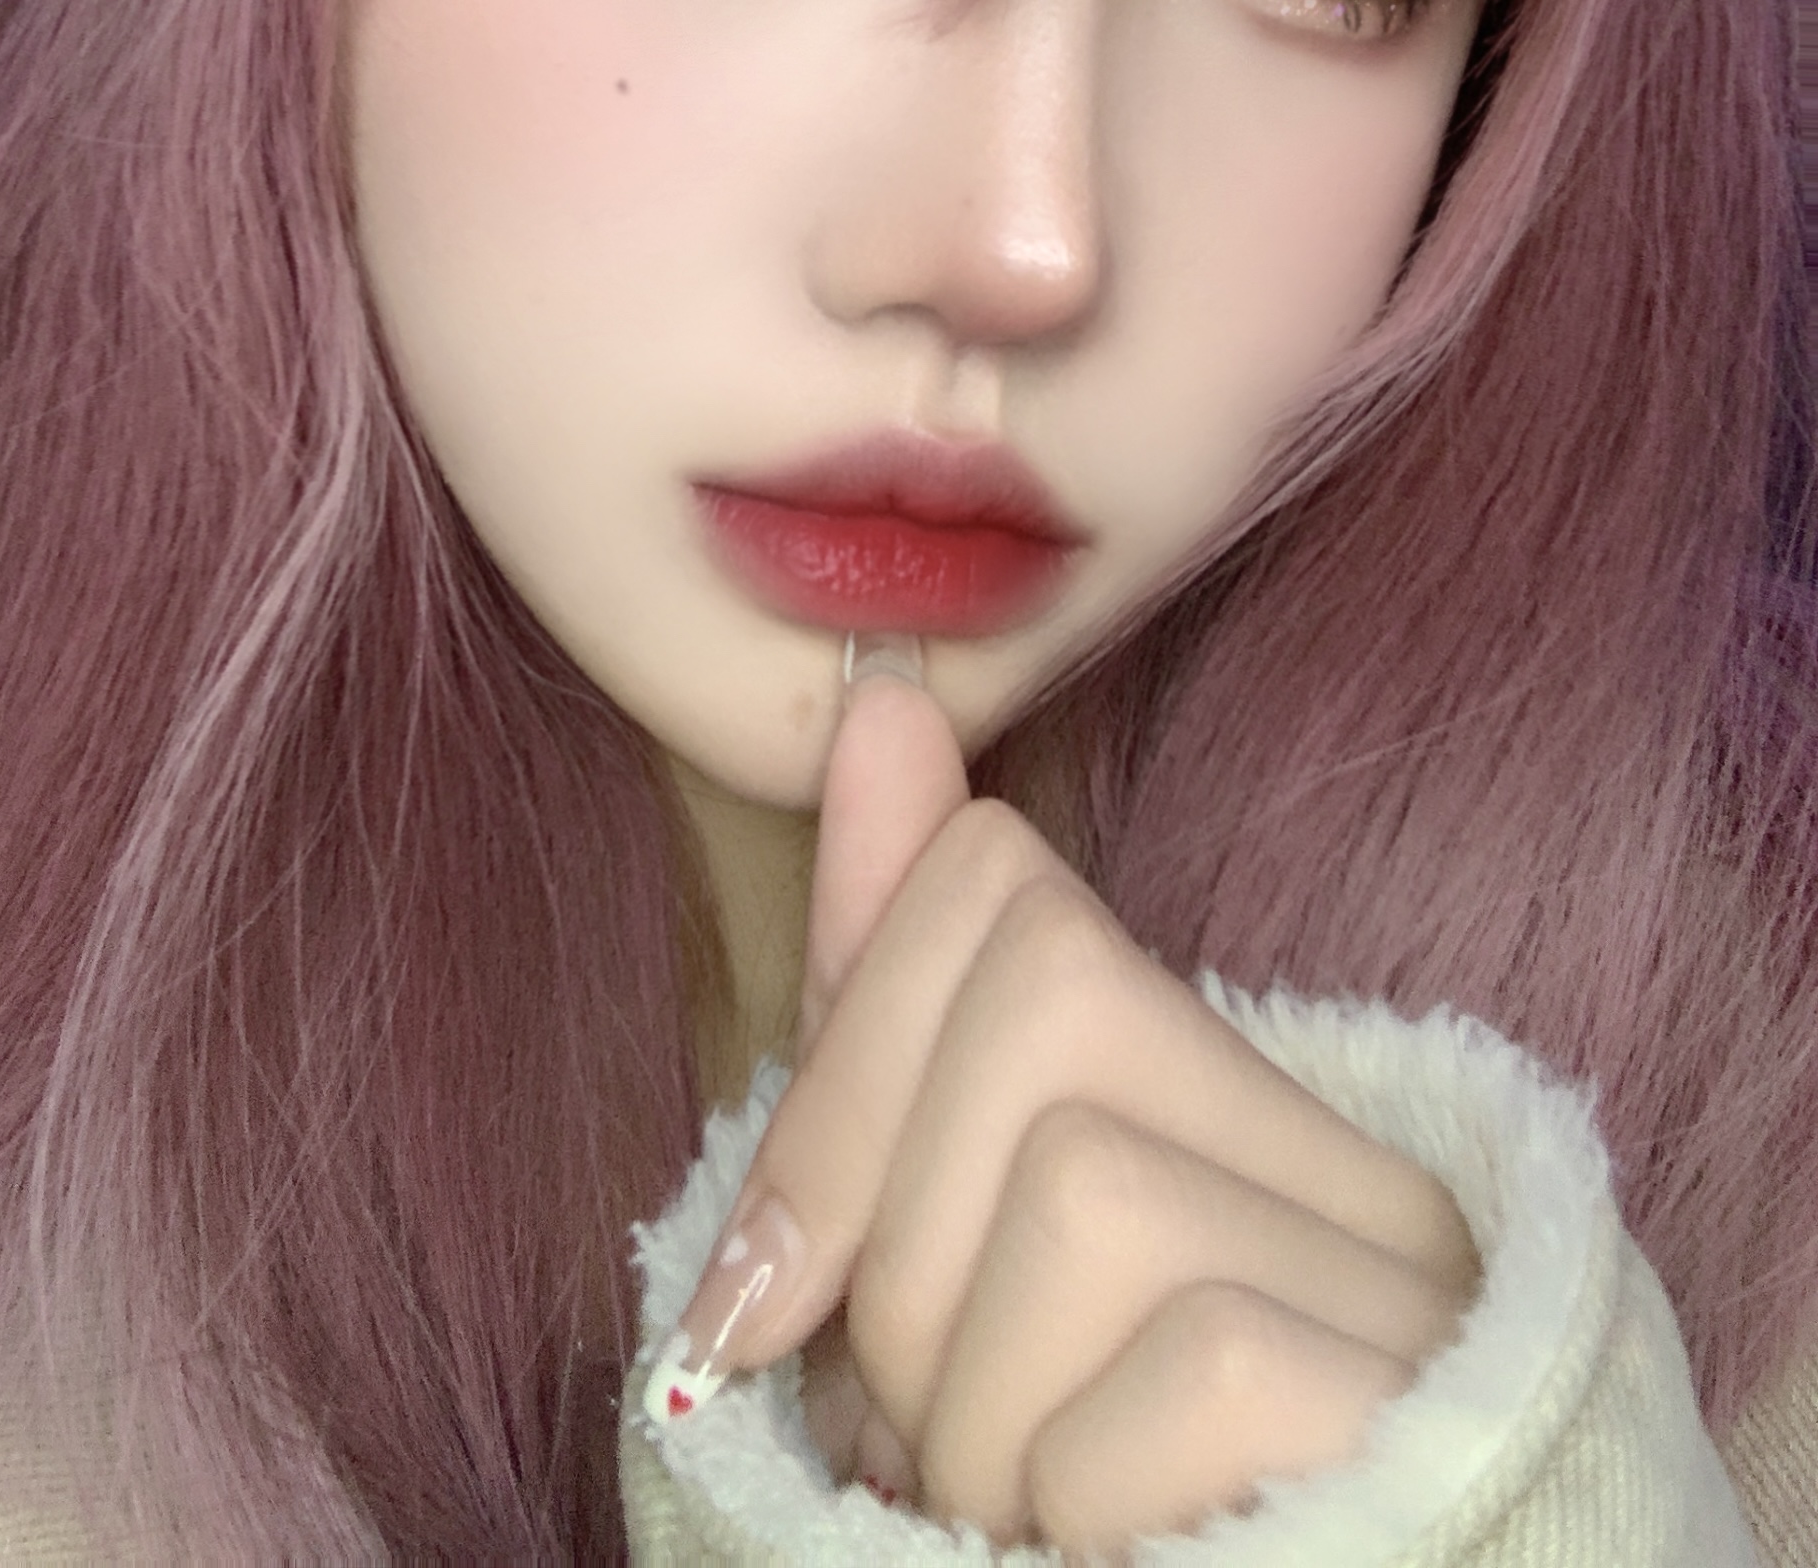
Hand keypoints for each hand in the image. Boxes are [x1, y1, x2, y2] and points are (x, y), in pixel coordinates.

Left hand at [655, 669, 1480, 1554]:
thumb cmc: (1066, 1518)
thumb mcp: (936, 1266)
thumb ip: (900, 1003)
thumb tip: (874, 707)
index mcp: (1230, 1110)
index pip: (1004, 884)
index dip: (845, 1061)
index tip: (783, 1291)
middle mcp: (1350, 1168)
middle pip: (1025, 992)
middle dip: (890, 1251)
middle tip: (924, 1439)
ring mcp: (1399, 1285)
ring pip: (1074, 1183)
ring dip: (965, 1405)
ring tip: (1017, 1515)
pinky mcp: (1406, 1400)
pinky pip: (1166, 1349)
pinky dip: (1067, 1491)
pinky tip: (1106, 1557)